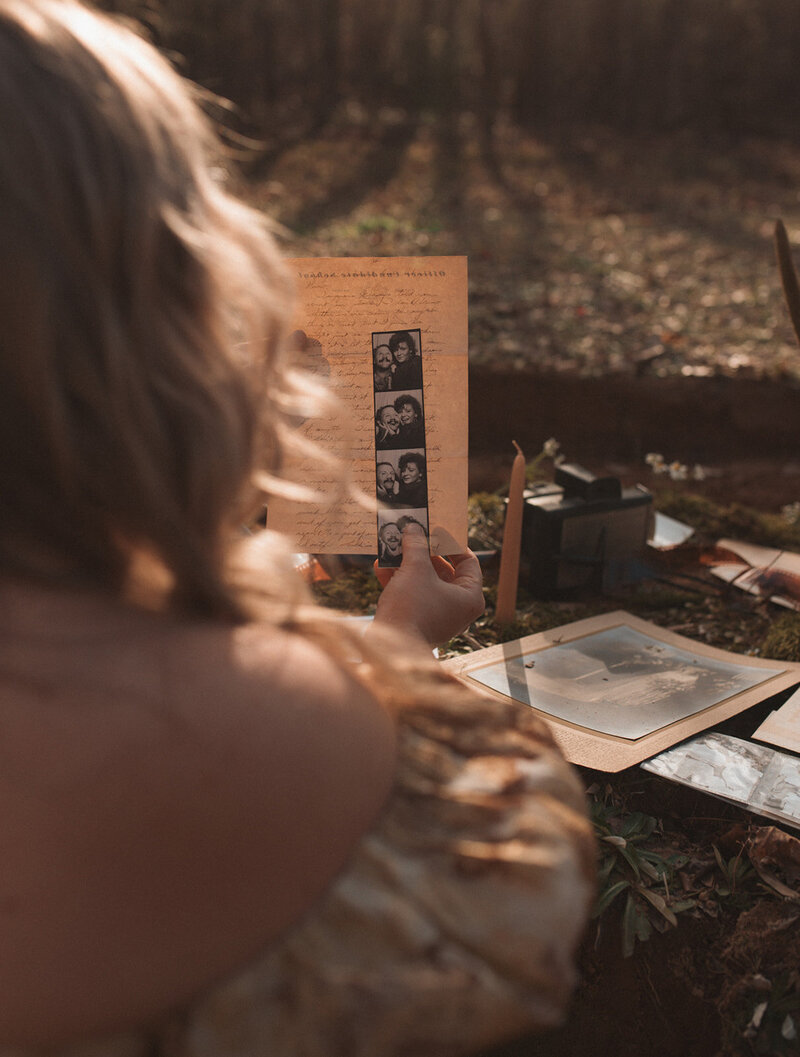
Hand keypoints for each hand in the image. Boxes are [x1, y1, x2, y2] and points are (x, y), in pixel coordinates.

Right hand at [372, 523, 484, 645]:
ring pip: (424, 582)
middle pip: (443, 570)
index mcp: (469, 596)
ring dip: (406, 564)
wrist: (390, 648)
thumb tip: (414, 528)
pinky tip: (380, 567)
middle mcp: (457, 607)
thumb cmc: (412, 608)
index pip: (468, 561)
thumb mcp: (415, 569)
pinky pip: (412, 595)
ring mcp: (438, 616)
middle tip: (410, 535)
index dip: (450, 542)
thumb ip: (417, 545)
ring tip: (391, 548)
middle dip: (422, 552)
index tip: (434, 529)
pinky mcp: (419, 621)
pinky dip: (399, 581)